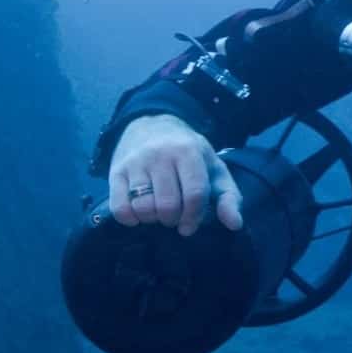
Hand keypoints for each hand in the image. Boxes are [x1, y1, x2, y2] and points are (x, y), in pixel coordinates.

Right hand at [107, 114, 243, 235]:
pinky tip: (139, 215)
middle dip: (173, 219)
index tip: (190, 226)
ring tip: (158, 213)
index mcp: (189, 152)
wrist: (152, 126)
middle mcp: (160, 155)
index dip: (194, 217)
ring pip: (143, 207)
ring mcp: (136, 163)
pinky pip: (119, 207)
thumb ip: (228, 196)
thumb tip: (235, 224)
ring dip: (152, 219)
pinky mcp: (116, 172)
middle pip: (168, 205)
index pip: (194, 194)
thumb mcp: (214, 169)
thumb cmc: (189, 155)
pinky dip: (129, 219)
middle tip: (173, 216)